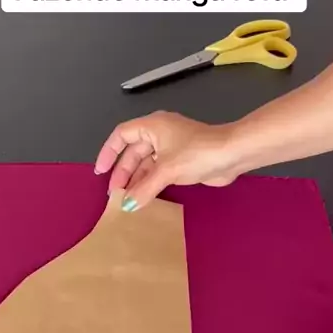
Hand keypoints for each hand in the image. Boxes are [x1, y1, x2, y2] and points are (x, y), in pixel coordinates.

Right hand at [95, 111, 240, 209]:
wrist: (232, 155)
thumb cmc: (197, 153)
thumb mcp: (166, 170)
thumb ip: (144, 188)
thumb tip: (127, 205)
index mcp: (152, 126)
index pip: (121, 135)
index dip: (108, 152)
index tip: (100, 171)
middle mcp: (159, 134)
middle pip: (133, 152)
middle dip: (123, 172)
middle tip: (115, 194)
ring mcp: (171, 148)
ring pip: (146, 164)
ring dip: (136, 181)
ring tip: (127, 200)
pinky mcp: (181, 161)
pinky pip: (158, 172)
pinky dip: (150, 184)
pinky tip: (143, 198)